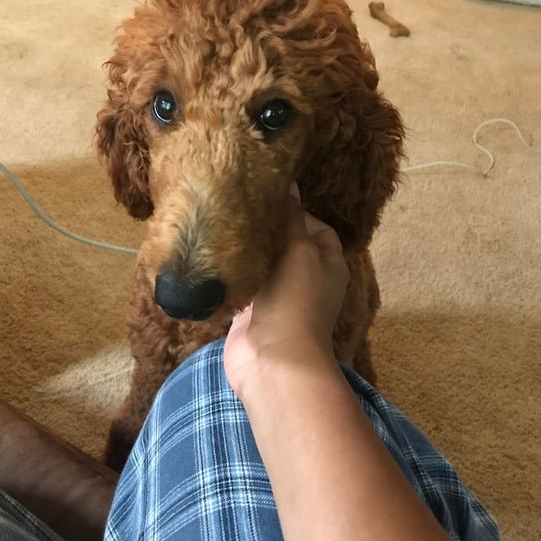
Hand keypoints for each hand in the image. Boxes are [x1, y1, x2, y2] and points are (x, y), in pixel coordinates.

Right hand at [224, 184, 348, 400]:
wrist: (273, 359)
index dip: (296, 211)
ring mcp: (277, 296)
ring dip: (246, 249)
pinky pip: (242, 283)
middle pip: (285, 243)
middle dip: (266, 228)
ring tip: (222, 222)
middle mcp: (305, 278)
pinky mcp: (251, 311)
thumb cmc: (296, 299)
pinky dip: (231, 271)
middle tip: (238, 206)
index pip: (316, 227)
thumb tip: (290, 182)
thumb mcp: (299, 249)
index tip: (269, 199)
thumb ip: (290, 216)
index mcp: (328, 263)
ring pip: (261, 263)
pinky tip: (213, 253)